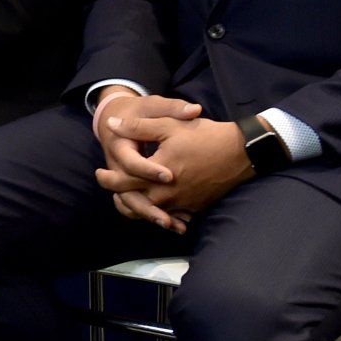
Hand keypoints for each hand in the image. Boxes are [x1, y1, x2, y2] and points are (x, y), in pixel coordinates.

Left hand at [96, 113, 251, 232]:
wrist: (241, 153)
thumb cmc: (204, 136)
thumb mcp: (169, 125)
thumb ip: (138, 127)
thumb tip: (113, 125)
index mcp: (157, 175)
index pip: (123, 183)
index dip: (107, 179)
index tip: (99, 173)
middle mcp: (168, 195)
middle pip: (134, 202)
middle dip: (119, 195)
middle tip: (110, 186)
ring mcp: (182, 204)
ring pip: (151, 212)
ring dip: (137, 206)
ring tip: (127, 196)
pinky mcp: (194, 207)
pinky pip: (171, 215)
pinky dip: (159, 211)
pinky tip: (154, 205)